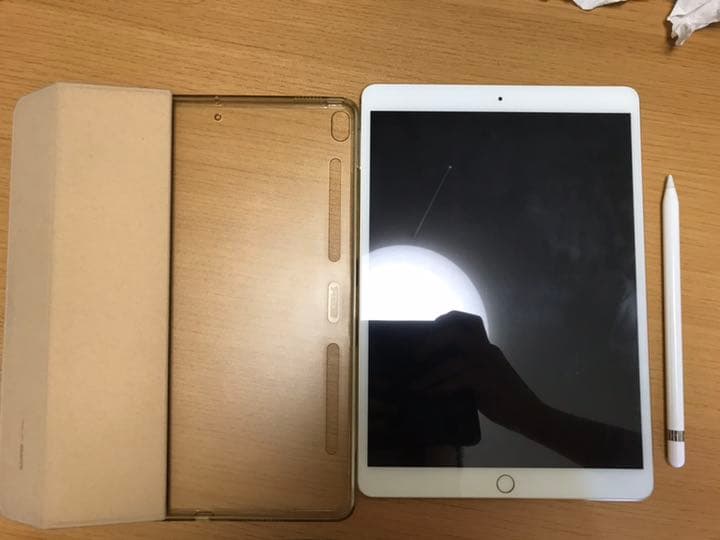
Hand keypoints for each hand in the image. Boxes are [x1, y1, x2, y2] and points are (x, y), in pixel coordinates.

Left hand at [412, 311, 542, 431]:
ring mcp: (487, 365)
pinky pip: (457, 380)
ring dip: (430, 374)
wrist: (528, 413)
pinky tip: (430, 394)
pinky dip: (440, 386)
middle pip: (456, 333)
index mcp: (488, 347)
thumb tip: (438, 369)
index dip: (450, 319)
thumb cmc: (505, 398)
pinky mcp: (486, 381)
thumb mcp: (487, 376)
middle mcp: (487, 350)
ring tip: (416, 384)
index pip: (471, 321)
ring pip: (452, 361)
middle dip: (433, 341)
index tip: (434, 325)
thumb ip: (469, 368)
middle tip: (417, 355)